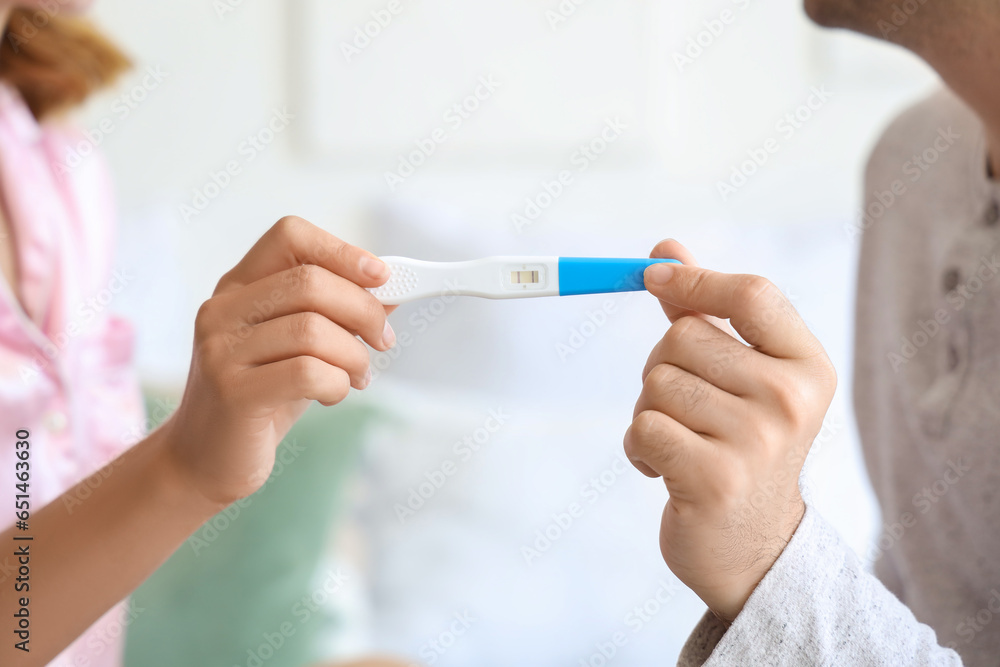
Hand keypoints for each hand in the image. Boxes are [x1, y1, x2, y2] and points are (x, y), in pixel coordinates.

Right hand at [161, 216, 395, 506]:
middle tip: (383, 340)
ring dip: (354, 355)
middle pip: (310, 282)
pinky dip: (337, 383)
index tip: (380, 277)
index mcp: (238, 287)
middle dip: (364, 310)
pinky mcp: (233, 391)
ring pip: (313, 329)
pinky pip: (308, 372)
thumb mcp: (299, 347)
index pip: (289, 236)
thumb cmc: (262, 397)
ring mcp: (221, 350)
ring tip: (357, 376)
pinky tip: (333, 394)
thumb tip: (392, 290)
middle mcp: (222, 310)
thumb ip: (335, 315)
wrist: (205, 460)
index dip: (341, 250)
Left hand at [624, 240, 836, 621]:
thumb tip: (665, 249)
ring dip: (649, 412)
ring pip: (656, 382)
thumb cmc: (739, 448)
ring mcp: (756, 441)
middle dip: (663, 366)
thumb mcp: (741, 378)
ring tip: (681, 443)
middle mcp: (789, 400)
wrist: (751, 547)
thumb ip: (707, 313)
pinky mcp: (714, 478)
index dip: (695, 278)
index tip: (655, 276)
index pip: (751, 293)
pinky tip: (665, 471)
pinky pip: (643, 427)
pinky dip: (639, 447)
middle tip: (686, 409)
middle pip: (683, 336)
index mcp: (806, 366)